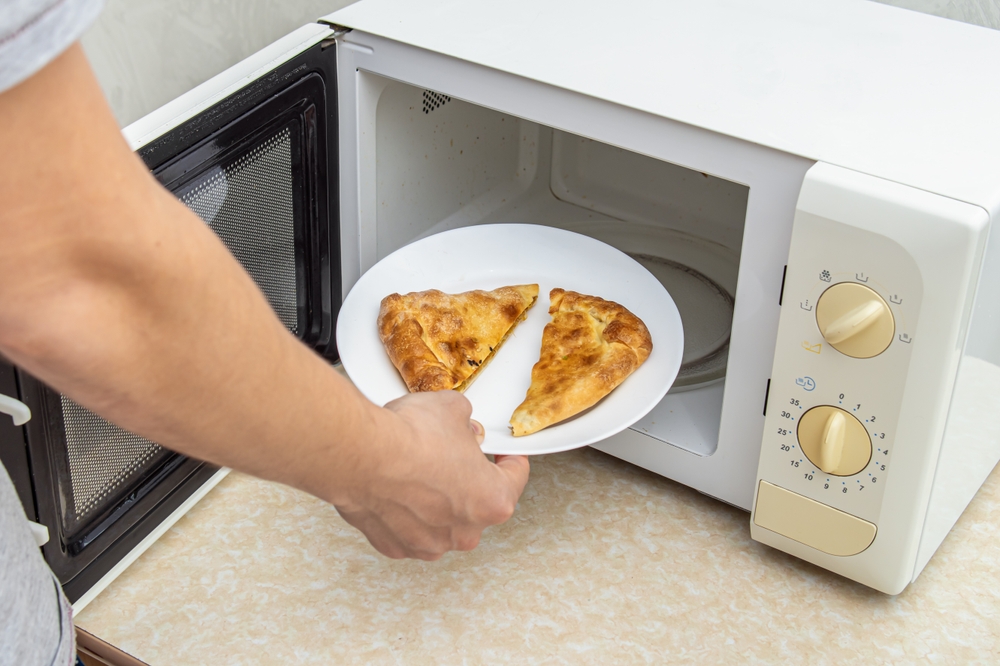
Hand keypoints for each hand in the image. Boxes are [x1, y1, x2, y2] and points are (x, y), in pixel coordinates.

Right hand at [334, 390, 529, 559]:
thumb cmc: (408, 440)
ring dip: (436, 500)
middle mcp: (464, 532)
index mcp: (492, 500)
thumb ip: (466, 422)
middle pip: (477, 503)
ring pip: (442, 520)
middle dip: (468, 479)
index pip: (515, 477)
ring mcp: (429, 544)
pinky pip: (409, 528)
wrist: (360, 455)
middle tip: (453, 454)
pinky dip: (405, 511)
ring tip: (419, 469)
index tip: (503, 453)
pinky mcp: (396, 546)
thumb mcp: (453, 409)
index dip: (509, 458)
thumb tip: (460, 425)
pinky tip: (396, 487)